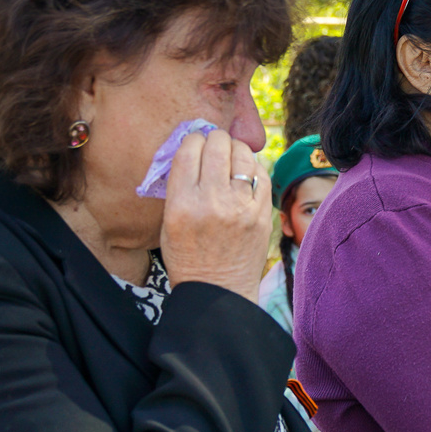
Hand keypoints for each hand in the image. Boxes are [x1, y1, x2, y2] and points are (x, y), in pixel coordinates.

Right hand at [161, 128, 271, 300]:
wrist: (218, 293)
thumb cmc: (187, 258)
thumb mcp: (168, 223)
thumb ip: (178, 187)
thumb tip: (192, 151)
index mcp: (182, 203)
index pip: (189, 150)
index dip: (192, 139)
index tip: (195, 142)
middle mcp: (212, 202)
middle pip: (218, 145)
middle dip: (215, 138)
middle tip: (215, 145)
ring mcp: (240, 208)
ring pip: (243, 154)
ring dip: (236, 149)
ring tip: (232, 155)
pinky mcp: (261, 215)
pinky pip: (262, 174)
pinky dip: (254, 167)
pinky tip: (246, 171)